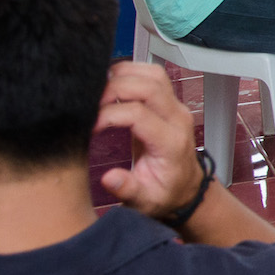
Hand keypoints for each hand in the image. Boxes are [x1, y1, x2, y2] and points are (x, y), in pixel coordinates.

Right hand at [95, 62, 203, 218]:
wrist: (185, 187)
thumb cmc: (164, 193)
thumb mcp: (144, 201)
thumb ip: (128, 190)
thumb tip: (109, 179)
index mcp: (171, 142)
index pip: (139, 114)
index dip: (109, 115)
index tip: (89, 127)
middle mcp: (177, 119)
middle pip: (149, 87)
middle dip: (114, 89)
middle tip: (89, 103)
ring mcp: (176, 107)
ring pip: (154, 75)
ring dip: (124, 75)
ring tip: (98, 90)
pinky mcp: (169, 102)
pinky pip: (154, 76)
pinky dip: (131, 72)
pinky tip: (111, 84)